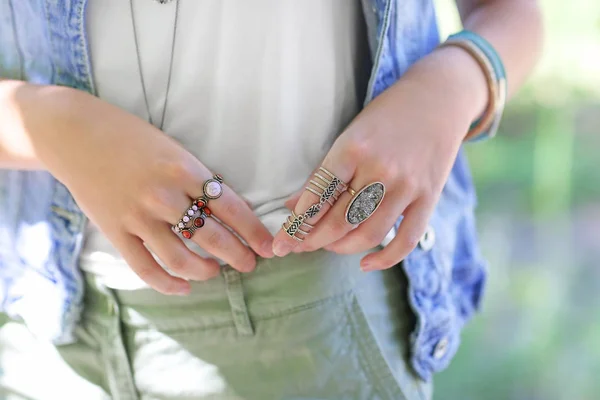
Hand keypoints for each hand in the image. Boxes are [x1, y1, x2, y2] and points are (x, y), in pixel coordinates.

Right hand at [23, 85, 273, 293]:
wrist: (77, 134)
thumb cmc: (131, 137)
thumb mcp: (173, 149)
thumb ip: (196, 178)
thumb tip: (225, 208)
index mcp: (184, 170)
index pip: (231, 207)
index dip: (253, 231)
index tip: (268, 246)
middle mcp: (164, 196)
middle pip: (211, 237)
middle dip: (237, 256)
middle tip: (250, 264)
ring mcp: (138, 216)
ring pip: (181, 258)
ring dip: (204, 271)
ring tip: (215, 272)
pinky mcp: (115, 231)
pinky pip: (145, 267)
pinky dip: (167, 283)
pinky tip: (182, 287)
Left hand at [271, 47, 485, 269]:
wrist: (437, 99)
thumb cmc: (385, 117)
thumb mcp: (348, 135)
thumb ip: (323, 173)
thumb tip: (292, 207)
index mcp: (352, 149)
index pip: (316, 198)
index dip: (295, 226)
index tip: (280, 244)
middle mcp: (379, 170)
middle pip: (338, 221)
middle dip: (312, 241)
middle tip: (299, 248)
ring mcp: (406, 186)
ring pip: (367, 235)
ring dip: (341, 249)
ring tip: (328, 246)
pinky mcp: (428, 198)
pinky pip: (406, 240)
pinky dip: (384, 259)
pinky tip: (365, 264)